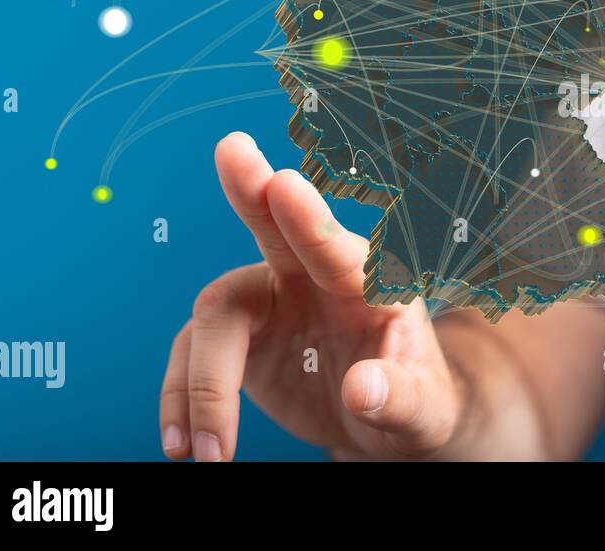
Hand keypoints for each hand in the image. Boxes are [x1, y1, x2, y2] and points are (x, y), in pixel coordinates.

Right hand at [159, 131, 461, 460]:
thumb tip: (363, 388)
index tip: (285, 185)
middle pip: (274, 228)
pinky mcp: (237, 336)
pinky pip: (191, 357)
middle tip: (232, 149)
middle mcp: (314, 279)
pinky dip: (182, 401)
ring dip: (203, 385)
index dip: (310, 220)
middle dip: (250, 189)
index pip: (338, 250)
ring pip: (215, 317)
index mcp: (370, 286)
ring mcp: (271, 301)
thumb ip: (400, 397)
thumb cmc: (416, 405)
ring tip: (205, 455)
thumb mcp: (423, 411)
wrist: (387, 424)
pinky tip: (183, 447)